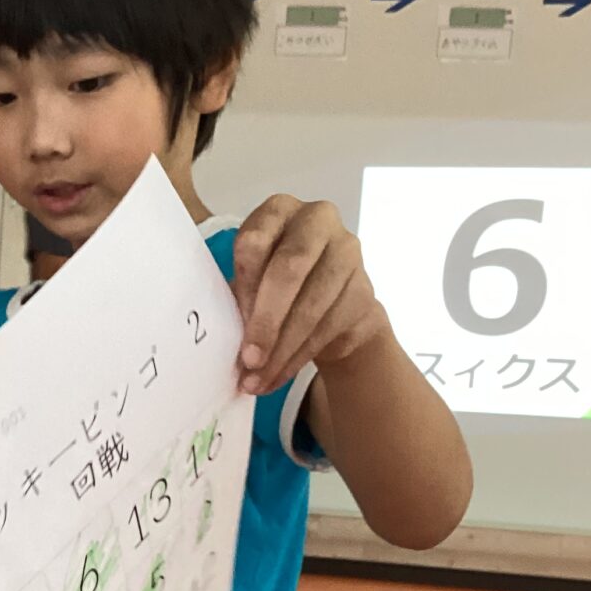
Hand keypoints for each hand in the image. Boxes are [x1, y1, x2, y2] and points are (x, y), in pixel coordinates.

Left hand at [230, 196, 389, 395]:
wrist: (334, 305)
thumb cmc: (279, 287)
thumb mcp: (253, 281)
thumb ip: (243, 294)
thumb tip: (227, 337)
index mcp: (279, 210)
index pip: (256, 239)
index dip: (245, 285)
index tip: (234, 324)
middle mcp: (318, 220)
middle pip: (290, 268)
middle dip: (266, 320)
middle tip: (249, 359)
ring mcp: (347, 252)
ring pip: (311, 306)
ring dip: (281, 350)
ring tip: (257, 379)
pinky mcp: (363, 289)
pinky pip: (327, 328)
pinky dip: (298, 358)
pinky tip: (278, 376)